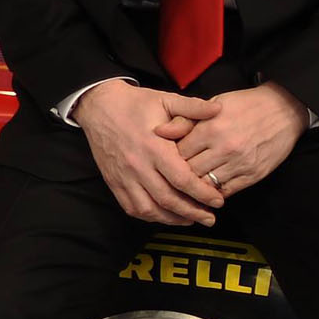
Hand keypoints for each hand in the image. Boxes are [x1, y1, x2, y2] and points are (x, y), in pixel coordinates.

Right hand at [73, 80, 224, 226]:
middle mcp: (138, 166)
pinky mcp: (114, 182)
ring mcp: (124, 177)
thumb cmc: (135, 104)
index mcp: (153, 147)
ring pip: (149, 209)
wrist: (99, 106)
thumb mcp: (165, 99)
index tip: (218, 201)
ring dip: (172, 219)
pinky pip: (132, 207)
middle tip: (210, 218)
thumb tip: (218, 111)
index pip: (182, 179)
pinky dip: (150, 216)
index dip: (202, 194)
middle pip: (168, 199)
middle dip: (193, 212)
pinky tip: (165, 216)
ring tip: (190, 220)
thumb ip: (192, 107)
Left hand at [174, 83, 305, 199]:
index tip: (165, 158)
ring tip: (187, 185)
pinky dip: (214, 192)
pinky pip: (226, 191)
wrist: (284, 109)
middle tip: (171, 175)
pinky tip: (207, 189)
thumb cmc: (246, 105)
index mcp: (211, 128)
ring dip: (195, 186)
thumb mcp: (214, 105)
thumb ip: (186, 119)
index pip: (178, 152)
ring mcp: (239, 164)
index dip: (169, 157)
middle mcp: (224, 148)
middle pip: (189, 171)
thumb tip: (158, 131)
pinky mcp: (252, 175)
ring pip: (206, 185)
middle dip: (179, 174)